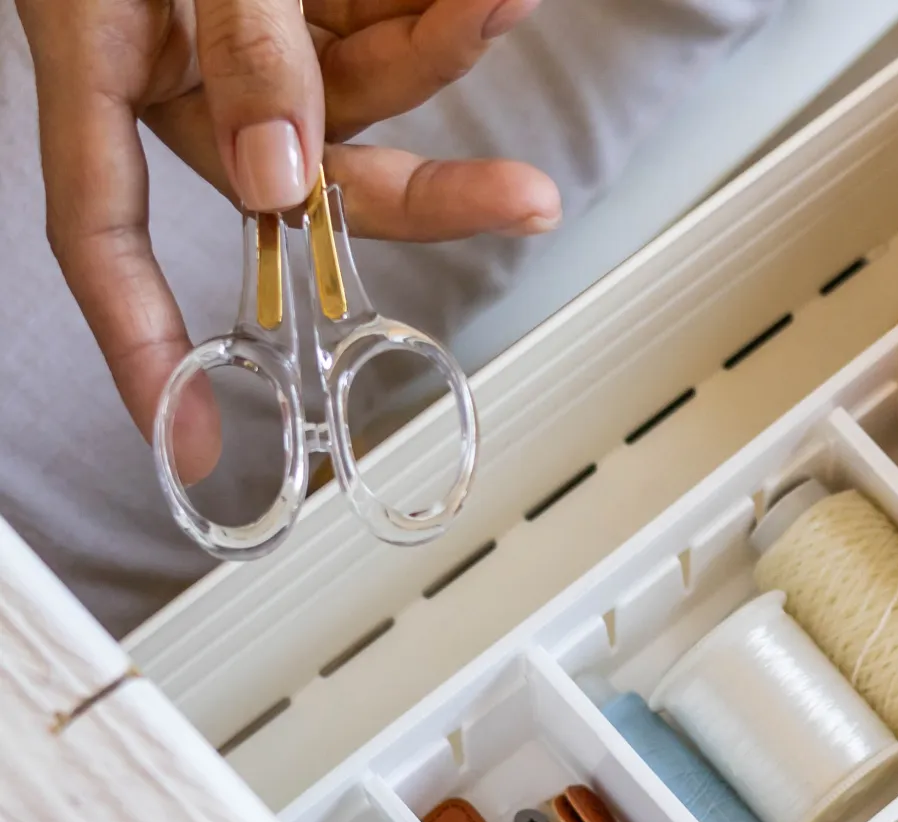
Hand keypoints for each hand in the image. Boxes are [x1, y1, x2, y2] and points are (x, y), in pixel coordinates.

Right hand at [19, 0, 560, 482]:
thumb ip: (241, 42)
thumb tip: (285, 176)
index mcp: (103, 63)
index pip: (104, 233)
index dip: (138, 342)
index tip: (186, 437)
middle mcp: (185, 71)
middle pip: (308, 181)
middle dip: (432, 191)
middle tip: (530, 199)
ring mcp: (261, 38)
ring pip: (377, 94)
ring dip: (450, 46)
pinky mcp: (323, 1)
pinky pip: (399, 26)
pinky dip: (449, 7)